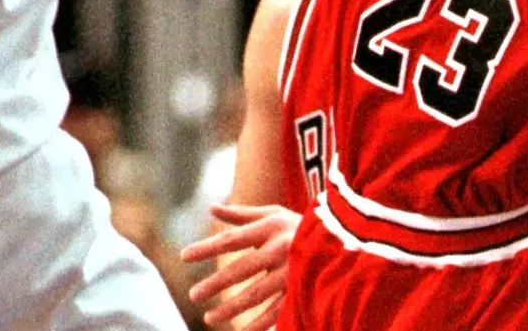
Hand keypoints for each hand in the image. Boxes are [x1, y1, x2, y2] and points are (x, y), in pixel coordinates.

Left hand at [179, 203, 300, 329]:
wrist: (342, 238)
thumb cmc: (297, 225)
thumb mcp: (273, 214)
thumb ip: (242, 215)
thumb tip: (212, 208)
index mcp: (270, 227)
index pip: (232, 239)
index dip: (208, 247)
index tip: (184, 256)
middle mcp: (280, 249)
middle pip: (242, 268)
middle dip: (216, 283)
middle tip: (194, 294)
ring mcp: (291, 272)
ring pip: (257, 294)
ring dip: (232, 308)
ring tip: (209, 317)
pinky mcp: (301, 291)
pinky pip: (276, 312)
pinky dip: (258, 324)